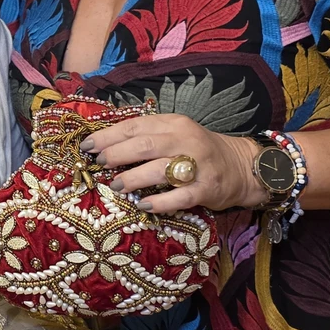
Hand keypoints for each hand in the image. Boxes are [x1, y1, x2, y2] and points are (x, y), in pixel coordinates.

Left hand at [82, 113, 267, 212]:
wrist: (241, 166)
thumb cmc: (197, 149)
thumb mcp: (174, 132)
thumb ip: (146, 135)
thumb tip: (104, 144)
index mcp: (174, 123)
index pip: (135, 127)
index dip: (108, 136)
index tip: (88, 146)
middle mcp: (186, 141)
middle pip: (145, 146)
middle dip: (116, 155)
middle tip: (99, 164)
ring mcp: (198, 166)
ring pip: (160, 170)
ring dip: (133, 178)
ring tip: (116, 185)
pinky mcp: (207, 189)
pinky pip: (179, 197)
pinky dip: (159, 202)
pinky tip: (143, 206)